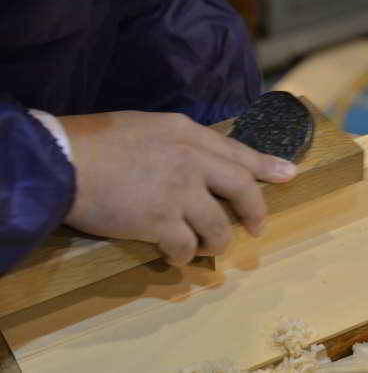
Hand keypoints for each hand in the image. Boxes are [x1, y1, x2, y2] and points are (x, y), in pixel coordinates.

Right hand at [60, 111, 296, 265]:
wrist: (64, 159)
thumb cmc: (100, 140)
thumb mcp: (150, 126)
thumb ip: (182, 141)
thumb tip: (202, 159)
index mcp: (189, 134)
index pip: (238, 152)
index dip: (267, 166)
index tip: (288, 174)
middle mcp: (193, 161)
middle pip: (242, 189)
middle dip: (255, 212)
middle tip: (257, 228)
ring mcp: (179, 192)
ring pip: (218, 227)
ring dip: (217, 242)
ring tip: (208, 247)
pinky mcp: (161, 222)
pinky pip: (187, 246)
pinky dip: (185, 255)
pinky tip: (176, 254)